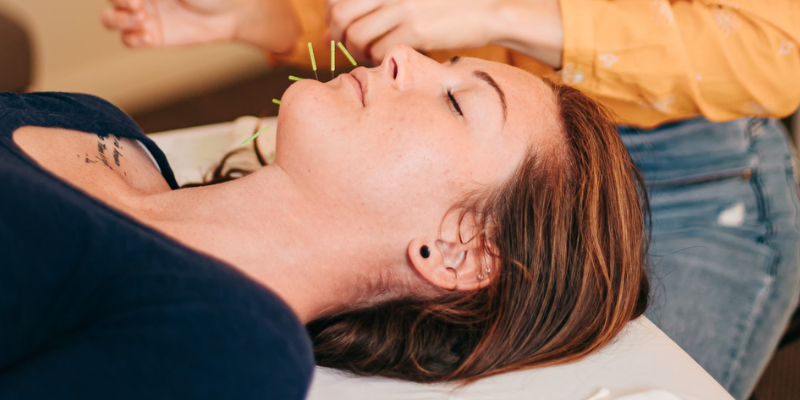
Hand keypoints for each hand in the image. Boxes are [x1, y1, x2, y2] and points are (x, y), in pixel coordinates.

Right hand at [101, 0, 296, 51]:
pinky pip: (130, 41)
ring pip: (111, 20)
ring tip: (142, 19)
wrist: (235, 11)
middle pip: (110, 0)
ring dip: (118, 19)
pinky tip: (150, 37)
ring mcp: (145, 16)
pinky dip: (133, 39)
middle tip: (139, 5)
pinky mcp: (154, 37)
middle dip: (118, 2)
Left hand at [326, 0, 501, 63]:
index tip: (337, 27)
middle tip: (346, 44)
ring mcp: (403, 8)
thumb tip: (329, 30)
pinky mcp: (417, 30)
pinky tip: (386, 57)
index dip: (331, 15)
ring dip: (355, 51)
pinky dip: (376, 59)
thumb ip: (374, 6)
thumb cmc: (445, 4)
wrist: (488, 8)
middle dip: (336, 35)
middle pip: (340, 15)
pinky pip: (379, 51)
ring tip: (368, 53)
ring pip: (355, 36)